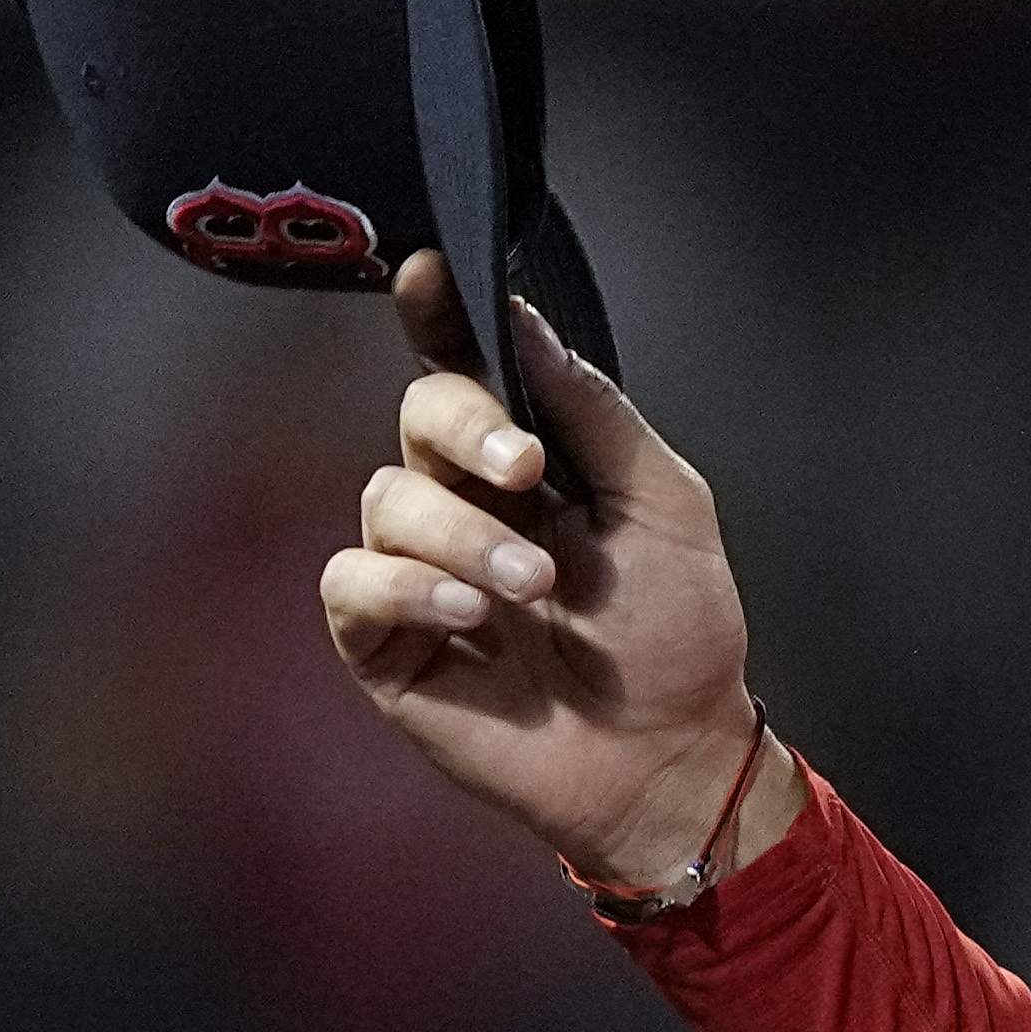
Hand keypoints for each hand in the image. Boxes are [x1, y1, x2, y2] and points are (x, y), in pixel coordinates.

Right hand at [319, 252, 800, 886]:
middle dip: (467, 429)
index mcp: (529, 462)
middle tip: (528, 474)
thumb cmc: (677, 635)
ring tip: (532, 589)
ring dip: (463, 536)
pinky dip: (408, 588)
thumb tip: (523, 324)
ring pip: (387, 499)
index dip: (438, 318)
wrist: (671, 753)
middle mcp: (465, 503)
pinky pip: (353, 584)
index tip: (432, 277)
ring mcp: (420, 571)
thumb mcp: (665, 504)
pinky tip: (469, 617)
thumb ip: (593, 412)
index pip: (467, 370)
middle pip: (419, 415)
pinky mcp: (387, 643)